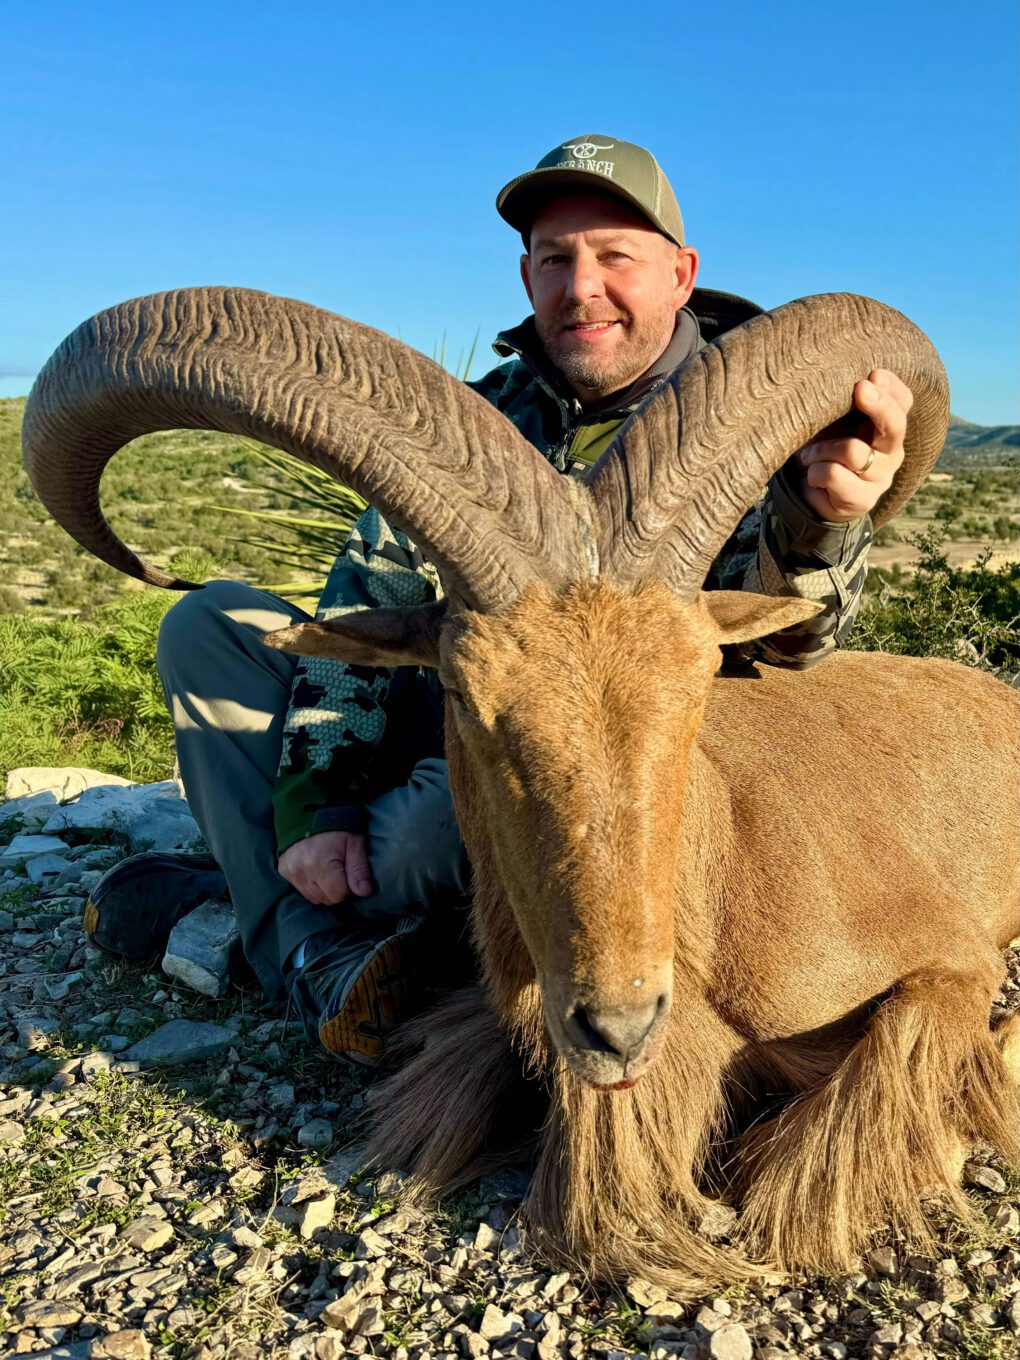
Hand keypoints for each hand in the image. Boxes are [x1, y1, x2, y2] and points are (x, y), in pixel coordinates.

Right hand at [278, 831, 371, 904]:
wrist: (310, 811)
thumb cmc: (337, 827)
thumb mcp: (355, 843)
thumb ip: (359, 869)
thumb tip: (364, 892)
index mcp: (320, 864)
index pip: (338, 895)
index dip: (348, 887)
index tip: (349, 872)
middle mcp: (301, 871)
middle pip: (326, 898)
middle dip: (336, 888)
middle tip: (340, 868)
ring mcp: (290, 872)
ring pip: (314, 897)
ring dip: (324, 888)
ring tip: (328, 868)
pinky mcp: (284, 871)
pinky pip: (302, 889)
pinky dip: (311, 883)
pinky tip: (316, 869)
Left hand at [795, 369, 913, 522]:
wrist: (811, 493)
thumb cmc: (824, 447)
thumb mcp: (832, 421)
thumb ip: (842, 403)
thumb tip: (841, 380)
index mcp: (888, 426)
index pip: (902, 402)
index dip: (891, 387)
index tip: (873, 374)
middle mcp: (892, 451)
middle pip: (895, 424)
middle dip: (879, 404)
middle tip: (861, 389)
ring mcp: (881, 477)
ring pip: (852, 451)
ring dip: (821, 449)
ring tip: (810, 455)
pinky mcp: (864, 499)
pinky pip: (834, 474)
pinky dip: (815, 471)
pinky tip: (813, 476)